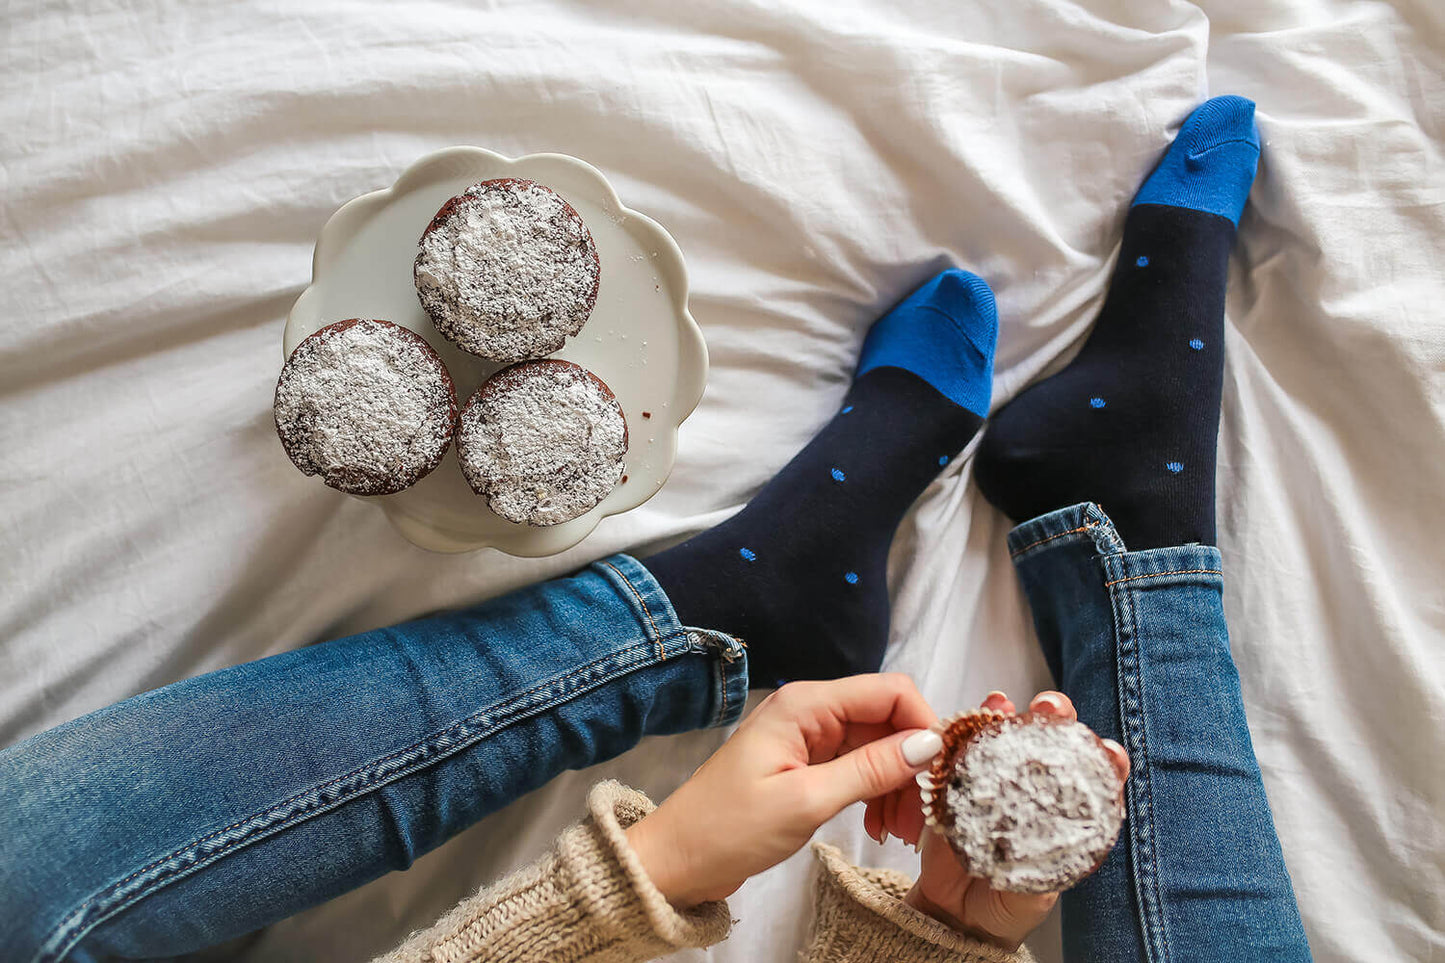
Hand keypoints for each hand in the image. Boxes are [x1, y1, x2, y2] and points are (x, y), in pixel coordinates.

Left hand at [625, 673, 941, 907]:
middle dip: (911, 766)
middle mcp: (810, 712)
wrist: (677, 860)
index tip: (940, 771)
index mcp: (806, 704)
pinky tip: (878, 827)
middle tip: (920, 820)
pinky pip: (859, 769)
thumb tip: (926, 743)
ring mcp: (809, 739)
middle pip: (888, 721)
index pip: (889, 691)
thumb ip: (869, 770)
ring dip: (896, 787)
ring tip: (898, 833)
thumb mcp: (806, 801)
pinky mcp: (807, 766)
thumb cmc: (727, 828)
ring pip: (878, 748)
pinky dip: (875, 795)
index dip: (923, 724)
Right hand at [898, 691, 1129, 950]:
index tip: (1110, 752)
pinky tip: (981, 711)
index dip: (1104, 763)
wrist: (951, 920)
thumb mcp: (1035, 896)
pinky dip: (971, 725)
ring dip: (1013, 714)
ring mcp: (993, 784)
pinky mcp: (954, 783)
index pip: (1090, 782)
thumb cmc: (1003, 909)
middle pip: (1049, 745)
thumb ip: (1045, 871)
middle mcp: (1031, 792)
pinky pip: (963, 748)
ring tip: (1012, 704)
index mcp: (1062, 817)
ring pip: (1007, 737)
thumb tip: (1056, 845)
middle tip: (1053, 710)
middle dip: (1057, 720)